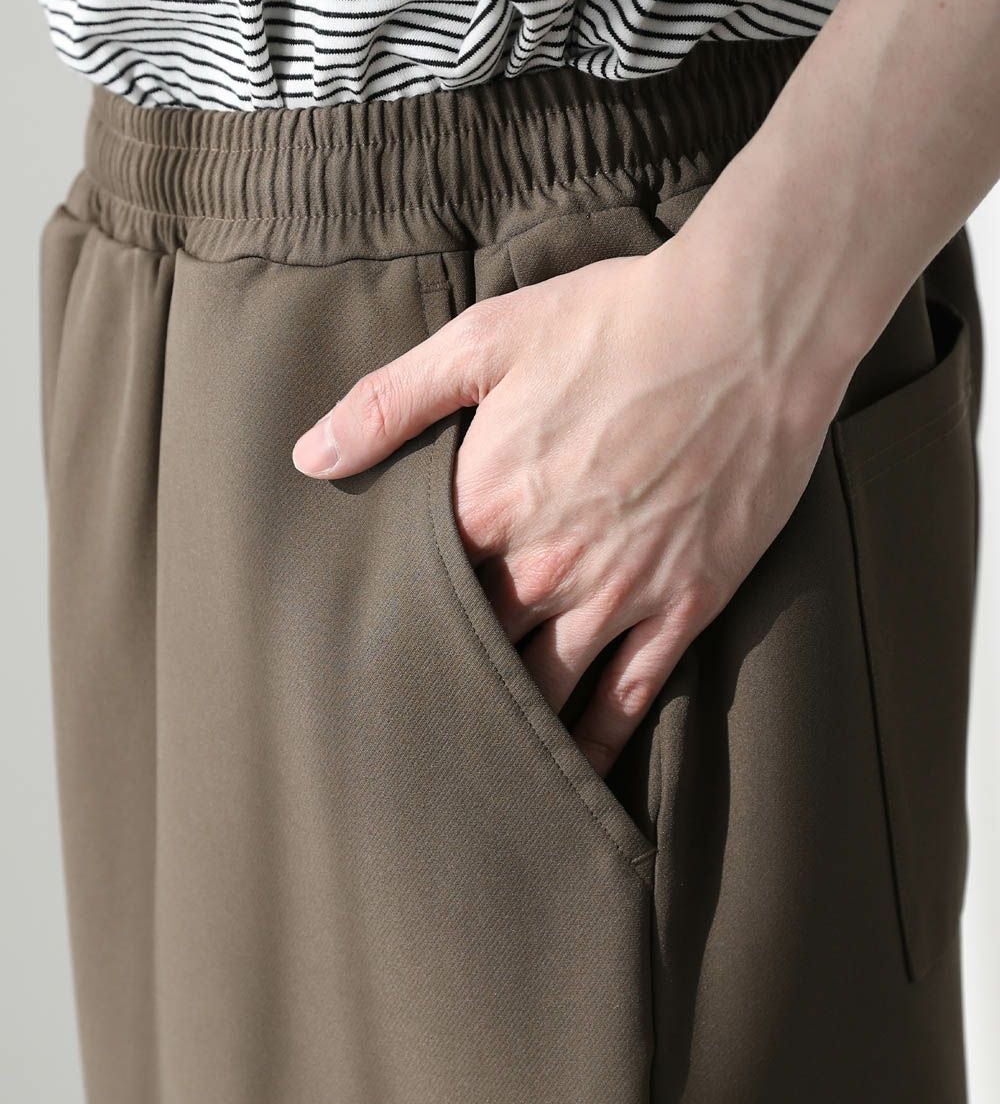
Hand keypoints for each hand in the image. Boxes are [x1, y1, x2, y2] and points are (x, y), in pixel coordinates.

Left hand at [292, 231, 855, 775]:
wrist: (746, 329)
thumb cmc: (614, 323)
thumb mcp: (486, 339)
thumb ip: (391, 402)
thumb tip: (310, 456)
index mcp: (488, 504)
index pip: (418, 594)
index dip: (392, 631)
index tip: (365, 666)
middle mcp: (544, 565)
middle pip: (476, 654)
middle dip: (441, 693)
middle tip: (408, 741)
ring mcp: (618, 592)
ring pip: (547, 691)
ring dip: (511, 734)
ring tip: (476, 780)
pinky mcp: (684, 604)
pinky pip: (631, 697)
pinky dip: (598, 743)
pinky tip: (574, 776)